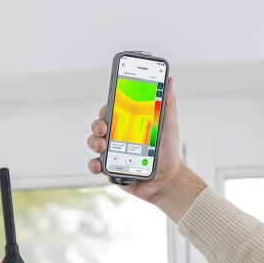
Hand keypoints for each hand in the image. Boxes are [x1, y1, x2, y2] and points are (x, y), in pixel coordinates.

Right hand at [87, 76, 205, 221]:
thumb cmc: (168, 153)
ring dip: (94, 142)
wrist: (167, 181)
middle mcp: (119, 137)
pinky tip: (99, 164)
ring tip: (102, 147)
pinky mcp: (110, 168)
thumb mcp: (169, 125)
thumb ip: (167, 104)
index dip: (107, 108)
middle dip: (97, 125)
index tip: (108, 108)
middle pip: (100, 125)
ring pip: (94, 143)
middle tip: (104, 128)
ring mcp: (113, 152)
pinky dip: (94, 164)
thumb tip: (170, 81)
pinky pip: (95, 164)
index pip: (113, 111)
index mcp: (130, 124)